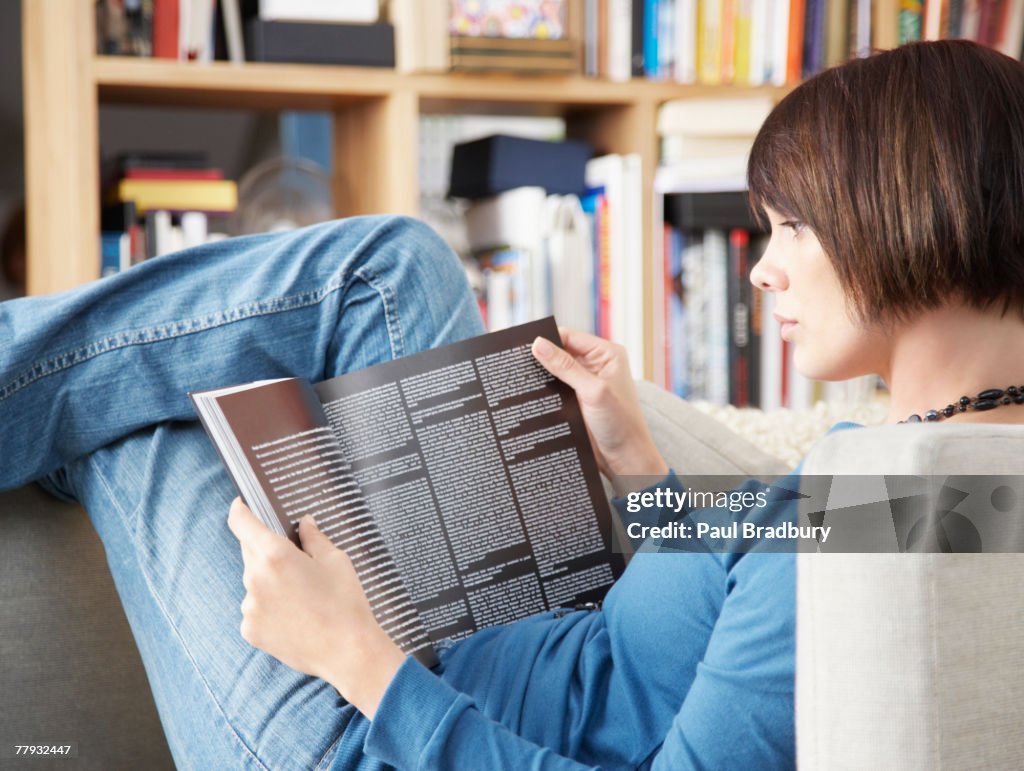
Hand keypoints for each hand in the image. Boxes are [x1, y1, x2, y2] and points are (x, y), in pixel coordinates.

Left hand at [226, 499, 405, 718]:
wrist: (347, 652)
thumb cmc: (346, 602)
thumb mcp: (336, 560)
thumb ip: (313, 537)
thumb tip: (303, 523)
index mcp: (275, 555)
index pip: (242, 523)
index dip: (239, 510)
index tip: (241, 504)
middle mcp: (255, 579)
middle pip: (250, 552)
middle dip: (267, 550)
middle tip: (296, 562)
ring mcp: (249, 607)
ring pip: (254, 582)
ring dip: (269, 580)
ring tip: (302, 597)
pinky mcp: (250, 630)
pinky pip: (255, 608)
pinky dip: (268, 606)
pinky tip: (295, 616)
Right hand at [531, 328, 667, 494]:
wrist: (625, 459)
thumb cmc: (620, 423)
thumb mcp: (593, 391)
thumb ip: (565, 367)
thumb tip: (539, 345)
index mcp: (606, 354)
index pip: (569, 336)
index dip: (547, 339)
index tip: (523, 346)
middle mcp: (596, 365)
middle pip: (560, 352)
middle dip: (540, 358)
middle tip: (515, 363)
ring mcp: (585, 383)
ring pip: (555, 372)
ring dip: (540, 376)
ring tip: (517, 379)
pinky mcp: (577, 400)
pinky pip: (555, 389)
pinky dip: (543, 391)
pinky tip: (528, 394)